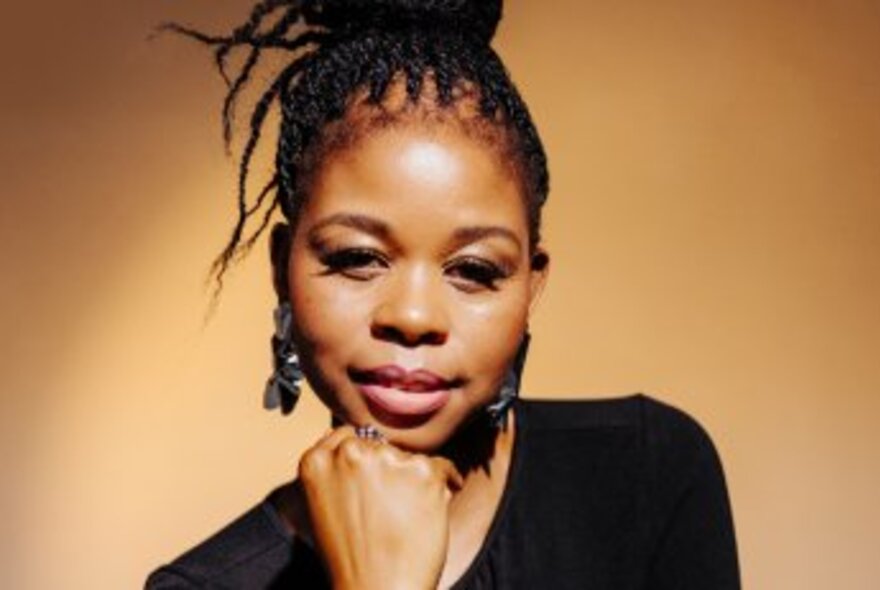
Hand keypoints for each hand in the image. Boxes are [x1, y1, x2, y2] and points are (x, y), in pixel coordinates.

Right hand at [298, 426, 462, 589]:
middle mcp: (349, 453)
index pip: (347, 437)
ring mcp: (386, 460)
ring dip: (414, 481)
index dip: (364, 460)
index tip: (372, 482)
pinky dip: (446, 482)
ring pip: (409, 458)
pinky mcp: (422, 471)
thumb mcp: (320, 509)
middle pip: (381, 447)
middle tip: (391, 510)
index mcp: (316, 461)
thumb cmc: (349, 559)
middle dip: (390, 472)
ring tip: (407, 519)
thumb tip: (344, 439)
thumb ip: (332, 471)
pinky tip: (436, 507)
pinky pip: (442, 467)